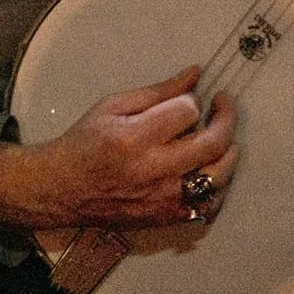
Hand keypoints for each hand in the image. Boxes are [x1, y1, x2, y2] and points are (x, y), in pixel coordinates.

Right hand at [0, 65, 238, 232]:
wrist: (64, 188)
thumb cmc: (86, 142)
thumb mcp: (113, 106)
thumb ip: (158, 92)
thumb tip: (195, 75)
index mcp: (135, 137)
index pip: (187, 111)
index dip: (193, 100)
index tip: (190, 97)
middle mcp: (154, 170)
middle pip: (213, 144)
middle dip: (226, 118)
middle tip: (222, 105)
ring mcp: (164, 199)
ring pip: (218, 177)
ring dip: (229, 153)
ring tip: (222, 138)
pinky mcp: (167, 217)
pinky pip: (208, 205)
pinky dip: (218, 187)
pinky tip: (210, 170)